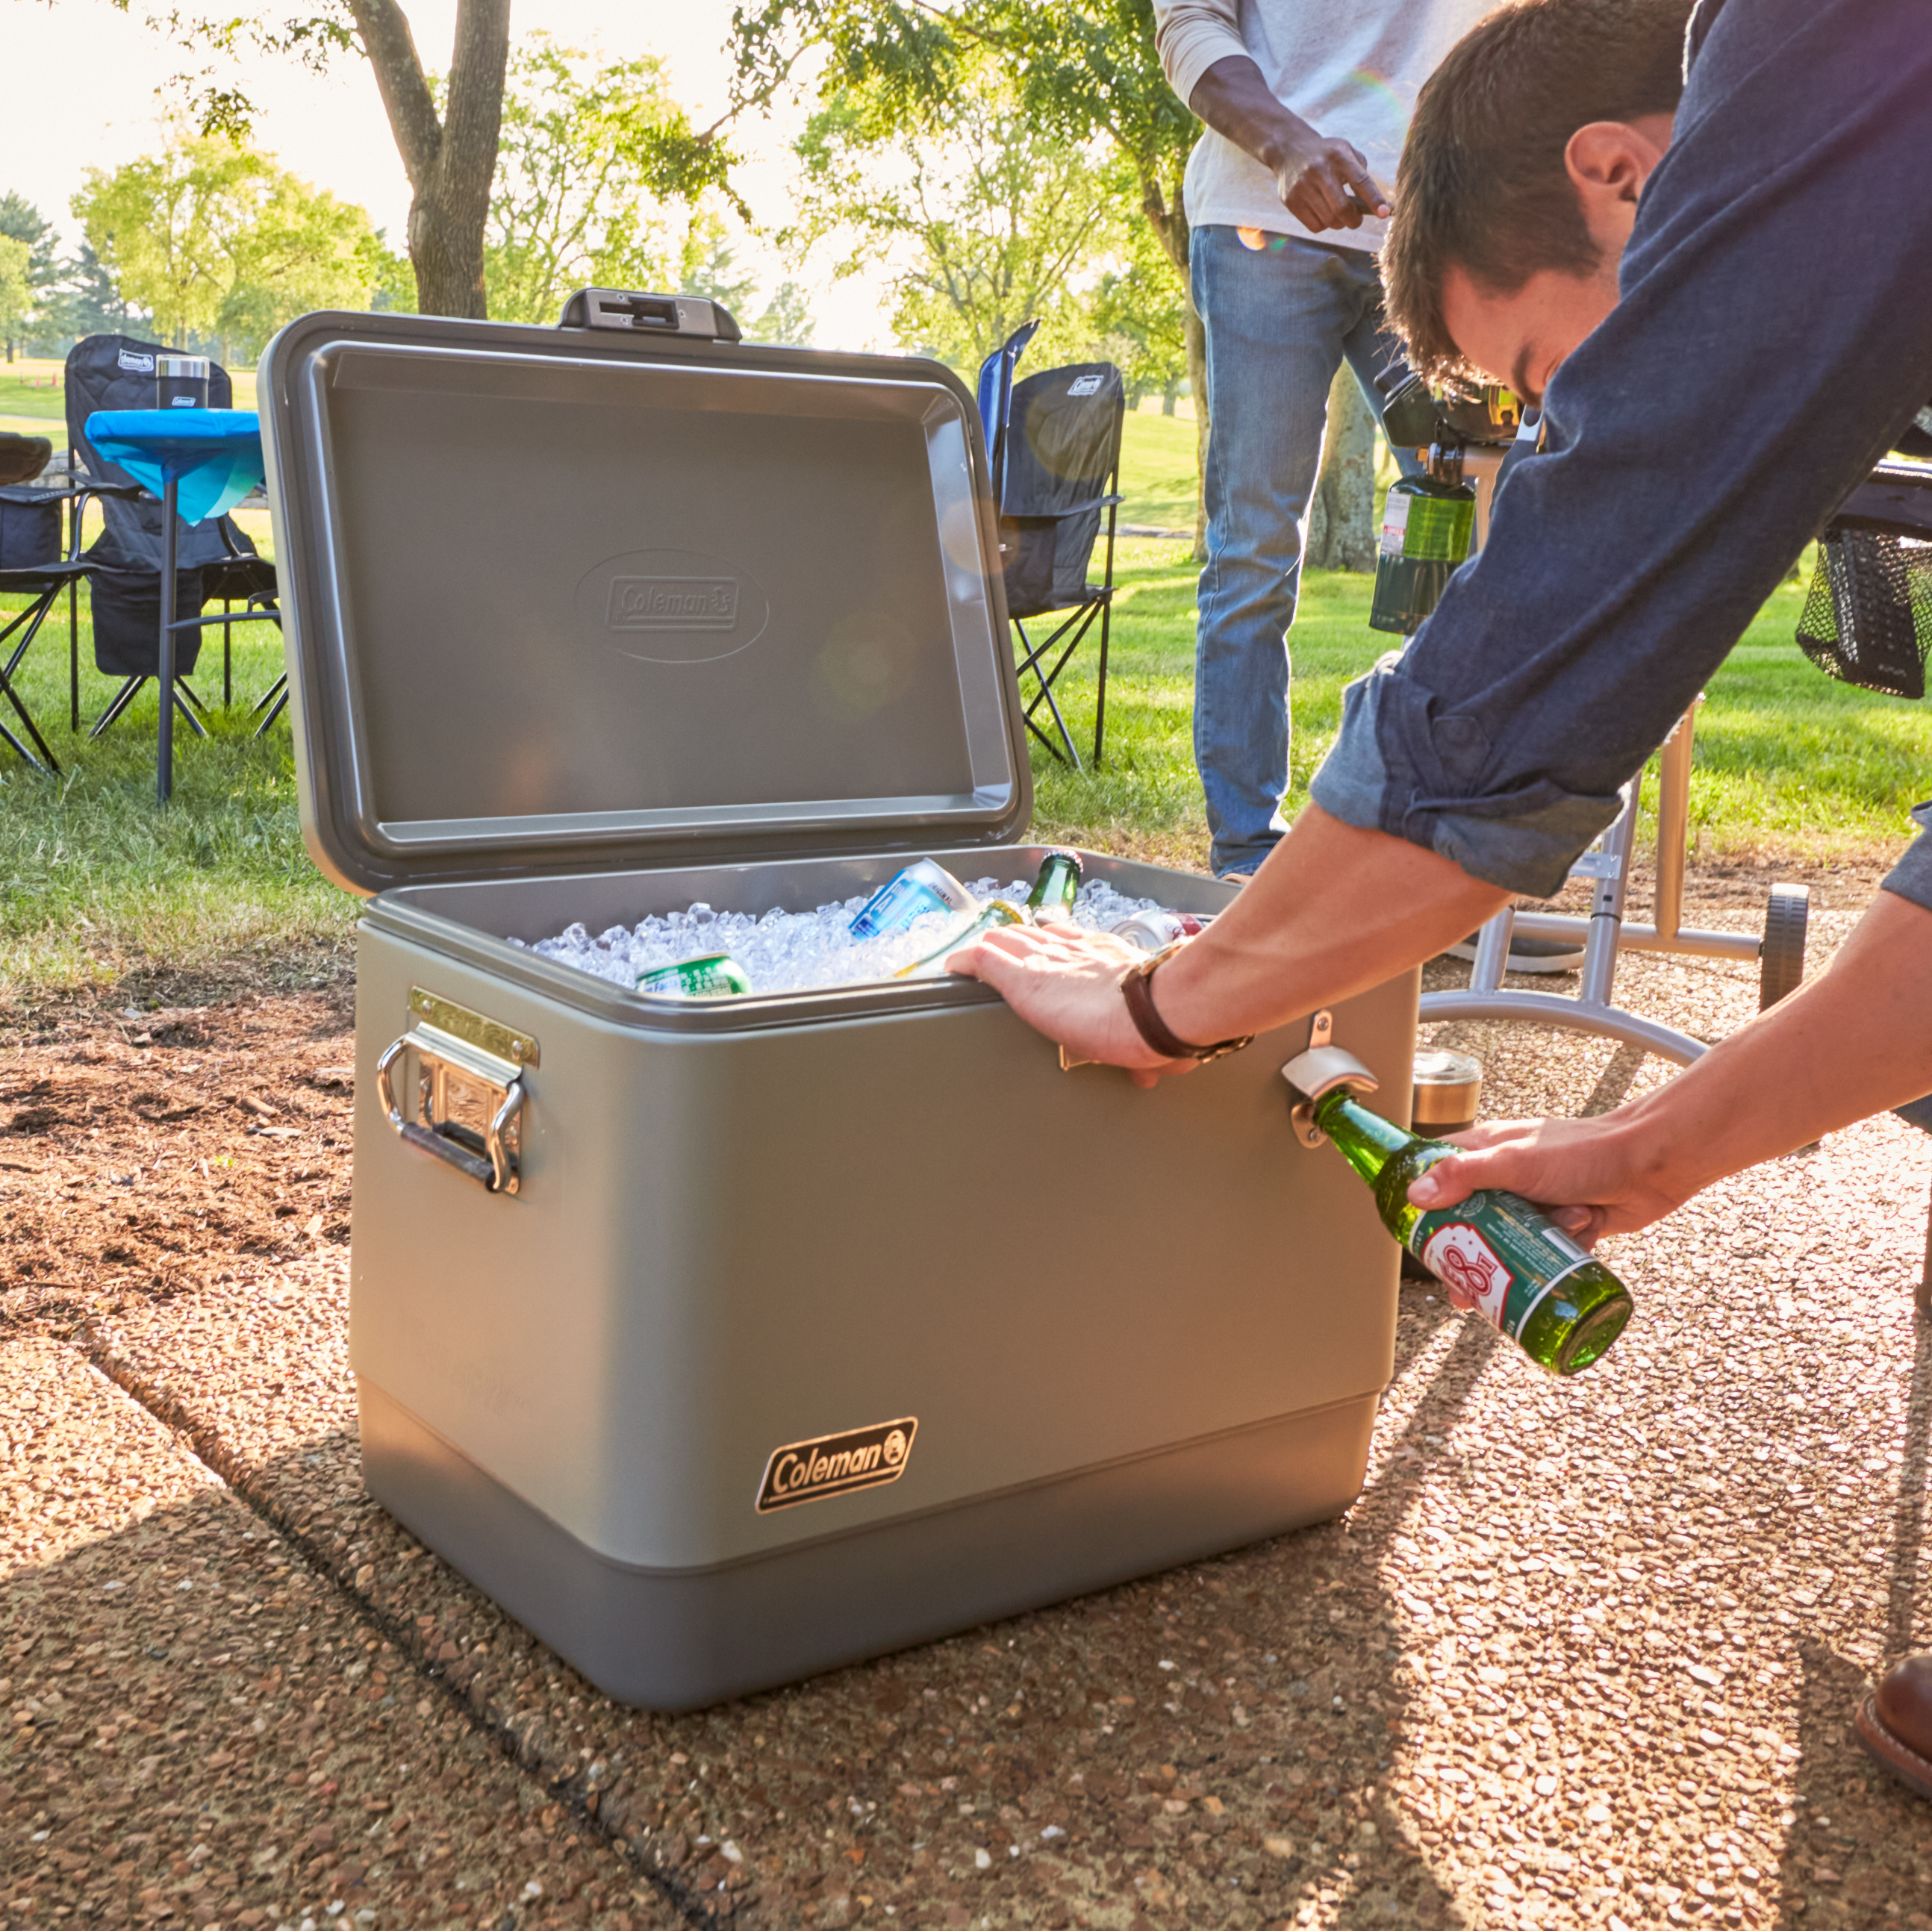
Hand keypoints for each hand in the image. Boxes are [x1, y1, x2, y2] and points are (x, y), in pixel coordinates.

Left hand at [946, 925, 1193, 1087]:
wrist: (1155, 1011)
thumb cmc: (1163, 1021)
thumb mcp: (1153, 1035)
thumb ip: (1145, 1053)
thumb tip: (1148, 1075)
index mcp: (1107, 959)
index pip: (1070, 940)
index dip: (1052, 945)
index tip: (1044, 953)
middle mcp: (1075, 950)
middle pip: (1034, 934)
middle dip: (1017, 942)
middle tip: (1002, 954)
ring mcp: (1046, 961)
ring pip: (1006, 939)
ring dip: (990, 949)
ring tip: (974, 960)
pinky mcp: (1021, 977)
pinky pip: (983, 958)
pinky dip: (965, 962)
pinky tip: (953, 967)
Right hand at [1269, 130, 1390, 232]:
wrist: (1290, 150)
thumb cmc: (1326, 155)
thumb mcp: (1346, 152)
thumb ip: (1361, 173)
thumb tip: (1372, 204)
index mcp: (1339, 155)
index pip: (1361, 181)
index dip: (1374, 199)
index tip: (1385, 213)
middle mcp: (1320, 170)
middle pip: (1342, 208)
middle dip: (1354, 220)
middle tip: (1356, 220)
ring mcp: (1303, 186)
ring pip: (1329, 220)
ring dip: (1339, 223)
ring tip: (1338, 214)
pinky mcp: (1291, 200)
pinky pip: (1315, 226)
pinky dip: (1324, 225)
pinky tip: (1322, 213)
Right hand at [1404, 1113, 1688, 1247]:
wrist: (1652, 1164)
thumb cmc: (1585, 1151)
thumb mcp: (1516, 1161)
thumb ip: (1464, 1175)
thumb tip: (1416, 1196)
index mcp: (1485, 1151)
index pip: (1436, 1175)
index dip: (1422, 1206)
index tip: (1417, 1237)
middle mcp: (1505, 1178)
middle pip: (1468, 1222)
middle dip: (1471, 1253)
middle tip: (1467, 1284)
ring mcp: (1534, 1205)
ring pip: (1509, 1244)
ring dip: (1525, 1251)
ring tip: (1547, 1239)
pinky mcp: (1561, 1228)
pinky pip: (1544, 1253)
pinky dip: (1560, 1251)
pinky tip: (1579, 1230)